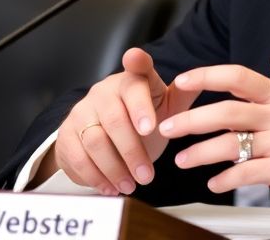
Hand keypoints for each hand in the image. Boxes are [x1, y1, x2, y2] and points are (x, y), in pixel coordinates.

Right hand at [44, 48, 202, 194]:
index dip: (141, 103)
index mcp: (131, 81)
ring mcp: (82, 111)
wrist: (103, 128)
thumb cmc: (141, 115)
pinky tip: (112, 187)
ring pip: (94, 140)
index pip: (136, 82)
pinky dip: (95, 176)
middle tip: (148, 176)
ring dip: (115, 168)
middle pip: (116, 120)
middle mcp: (103, 92)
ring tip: (132, 186)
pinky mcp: (67, 134)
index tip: (149, 125)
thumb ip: (183, 95)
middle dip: (133, 152)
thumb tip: (202, 82)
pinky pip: (77, 156)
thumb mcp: (165, 104)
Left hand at [159, 48, 269, 221]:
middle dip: (190, 119)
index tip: (183, 80)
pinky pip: (244, 174)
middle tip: (167, 127)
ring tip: (182, 160)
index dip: (208, 75)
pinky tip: (213, 183)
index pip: (240, 77)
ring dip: (199, 154)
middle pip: (226, 110)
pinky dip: (224, 180)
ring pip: (229, 145)